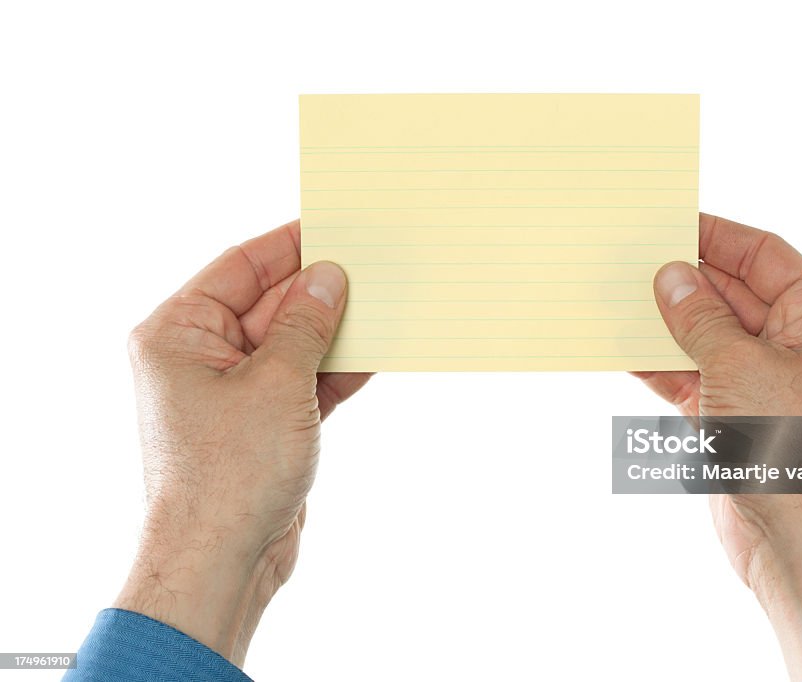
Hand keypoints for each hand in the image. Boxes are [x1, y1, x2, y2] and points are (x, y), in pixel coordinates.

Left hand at [115, 221, 369, 665]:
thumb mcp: (276, 382)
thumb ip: (305, 323)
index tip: (333, 226)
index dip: (288, 246)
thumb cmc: (229, 474)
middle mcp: (200, 358)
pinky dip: (336, 371)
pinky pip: (304, 382)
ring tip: (385, 304)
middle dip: (319, 291)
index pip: (239, 268)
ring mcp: (234, 394)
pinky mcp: (263, 425)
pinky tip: (376, 354)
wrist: (221, 561)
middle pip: (270, 305)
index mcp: (178, 334)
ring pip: (292, 345)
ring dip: (334, 331)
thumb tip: (328, 278)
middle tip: (374, 267)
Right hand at [636, 214, 801, 679]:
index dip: (718, 236)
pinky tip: (624, 347)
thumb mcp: (740, 366)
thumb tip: (671, 276)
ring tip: (619, 294)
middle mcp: (799, 343)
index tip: (672, 220)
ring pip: (709, 334)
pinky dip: (663, 363)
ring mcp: (766, 381)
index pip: (765, 255)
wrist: (798, 542)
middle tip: (634, 256)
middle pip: (734, 293)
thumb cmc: (792, 449)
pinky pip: (694, 374)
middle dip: (686, 279)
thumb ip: (700, 316)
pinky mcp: (737, 415)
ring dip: (668, 320)